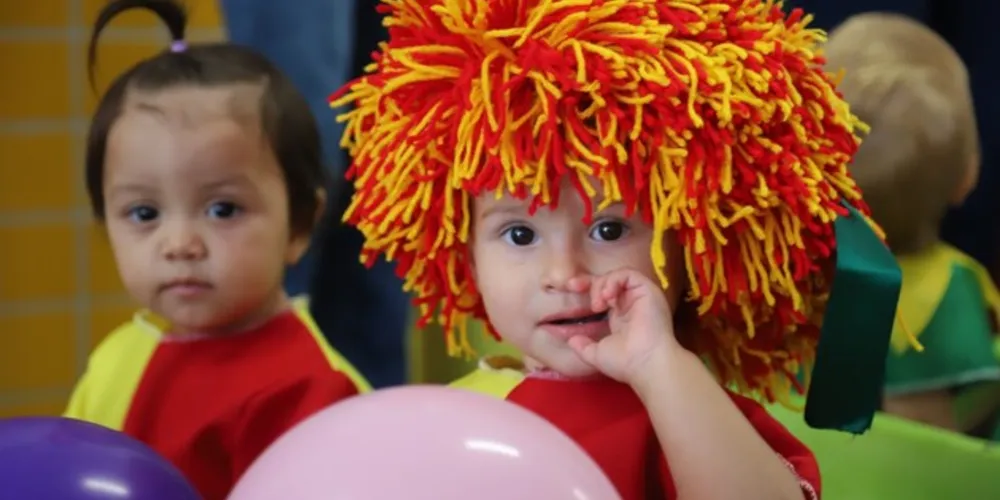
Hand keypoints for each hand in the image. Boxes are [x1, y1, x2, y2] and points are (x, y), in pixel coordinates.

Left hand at [566, 268, 678, 385]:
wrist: (645, 364)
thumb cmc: (625, 362)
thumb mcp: (597, 354)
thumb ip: (583, 347)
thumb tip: (571, 340)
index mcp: (621, 317)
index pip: (603, 295)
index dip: (588, 289)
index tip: (570, 289)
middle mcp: (631, 304)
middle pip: (608, 282)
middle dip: (589, 281)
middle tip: (573, 286)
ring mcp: (640, 296)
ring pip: (617, 276)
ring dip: (601, 285)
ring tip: (597, 304)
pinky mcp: (648, 290)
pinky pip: (628, 273)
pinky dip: (613, 280)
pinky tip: (607, 296)